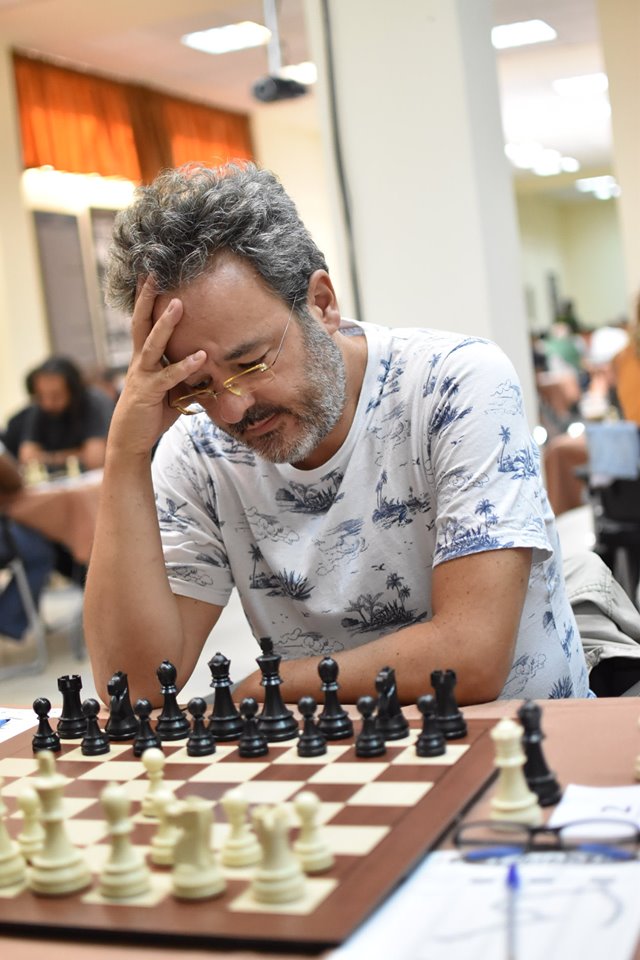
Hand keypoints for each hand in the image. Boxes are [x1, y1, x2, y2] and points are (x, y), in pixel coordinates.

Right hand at [108, 277, 207, 456]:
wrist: (130, 440)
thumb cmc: (152, 412)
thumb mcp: (171, 388)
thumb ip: (186, 373)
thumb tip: (209, 362)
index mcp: (143, 358)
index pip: (143, 322)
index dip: (146, 299)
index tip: (150, 275)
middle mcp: (139, 361)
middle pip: (140, 322)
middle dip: (147, 297)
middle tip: (154, 272)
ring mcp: (142, 375)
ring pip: (152, 344)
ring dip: (165, 323)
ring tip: (178, 303)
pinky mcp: (149, 392)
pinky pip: (169, 376)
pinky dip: (186, 366)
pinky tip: (201, 356)